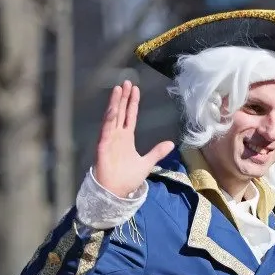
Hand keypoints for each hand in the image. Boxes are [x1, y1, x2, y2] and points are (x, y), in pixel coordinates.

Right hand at [94, 81, 173, 197]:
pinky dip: (109, 119)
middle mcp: (117, 135)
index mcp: (126, 138)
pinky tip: (113, 108)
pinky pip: (106, 130)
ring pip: (112, 117)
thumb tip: (171, 143)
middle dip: (123, 97)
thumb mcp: (147, 162)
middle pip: (120, 112)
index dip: (132, 103)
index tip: (135, 90)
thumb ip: (157, 152)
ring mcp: (109, 139)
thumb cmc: (127, 178)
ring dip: (115, 103)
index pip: (130, 116)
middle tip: (127, 82)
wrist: (116, 192)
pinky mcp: (103, 145)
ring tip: (118, 89)